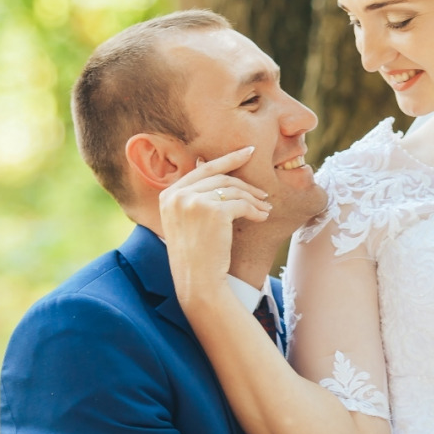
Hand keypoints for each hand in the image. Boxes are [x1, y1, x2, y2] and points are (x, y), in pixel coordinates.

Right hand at [157, 147, 271, 307]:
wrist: (197, 281)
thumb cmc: (195, 255)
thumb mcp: (184, 221)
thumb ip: (192, 196)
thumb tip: (206, 164)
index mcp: (168, 194)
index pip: (202, 169)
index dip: (228, 159)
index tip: (248, 152)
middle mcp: (178, 195)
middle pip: (220, 177)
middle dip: (245, 183)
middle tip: (263, 191)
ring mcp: (195, 201)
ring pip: (234, 190)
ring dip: (253, 199)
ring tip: (265, 207)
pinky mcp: (214, 212)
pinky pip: (242, 204)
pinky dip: (255, 210)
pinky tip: (263, 216)